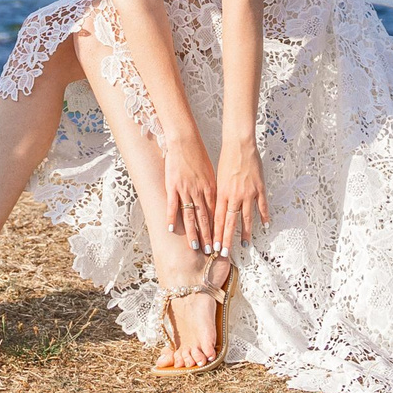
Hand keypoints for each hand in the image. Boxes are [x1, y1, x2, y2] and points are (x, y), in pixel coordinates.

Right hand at [162, 134, 217, 251]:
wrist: (185, 141)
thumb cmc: (198, 156)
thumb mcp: (211, 173)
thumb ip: (212, 190)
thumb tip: (215, 204)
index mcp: (211, 188)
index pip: (216, 214)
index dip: (219, 229)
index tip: (222, 241)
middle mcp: (200, 192)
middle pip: (205, 218)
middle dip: (209, 236)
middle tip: (212, 251)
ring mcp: (186, 190)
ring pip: (191, 216)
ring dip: (194, 233)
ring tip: (196, 247)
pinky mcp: (173, 186)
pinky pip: (173, 205)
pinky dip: (172, 218)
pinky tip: (171, 229)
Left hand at [212, 140, 268, 256]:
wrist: (239, 144)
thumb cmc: (226, 159)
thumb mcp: (217, 178)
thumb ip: (218, 195)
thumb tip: (215, 211)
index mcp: (221, 193)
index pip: (217, 219)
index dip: (216, 234)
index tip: (213, 246)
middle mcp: (234, 195)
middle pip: (229, 222)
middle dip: (226, 239)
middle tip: (224, 253)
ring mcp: (248, 192)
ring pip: (245, 217)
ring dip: (244, 233)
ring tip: (244, 245)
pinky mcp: (259, 187)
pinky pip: (262, 205)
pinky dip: (263, 216)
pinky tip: (264, 226)